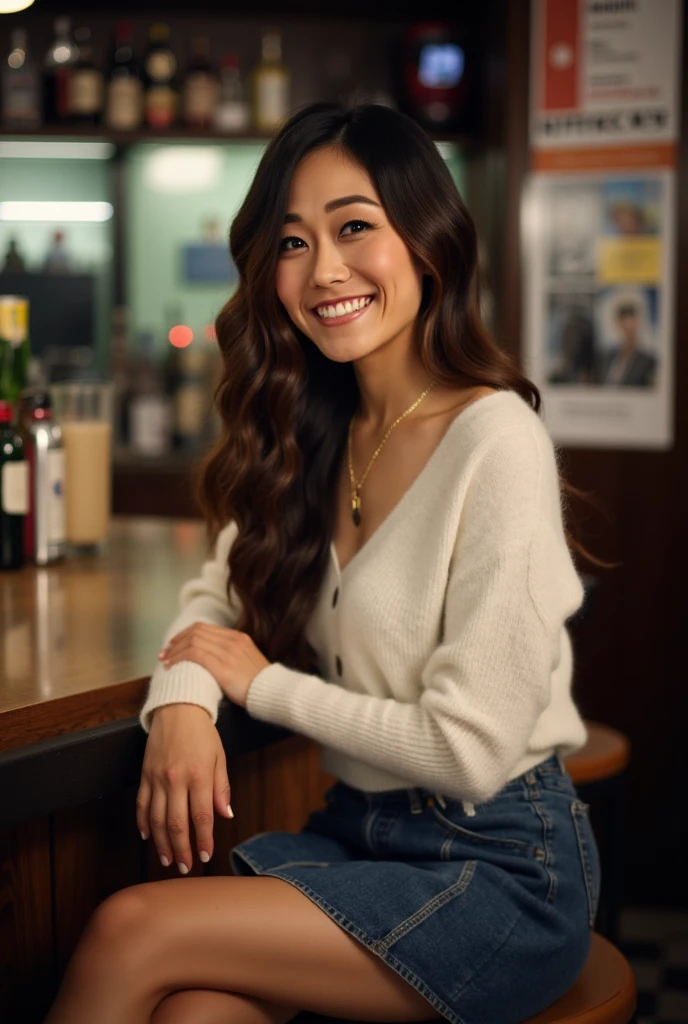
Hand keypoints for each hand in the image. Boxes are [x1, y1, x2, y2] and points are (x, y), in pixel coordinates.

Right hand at [137, 703, 233, 874]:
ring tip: (166, 859)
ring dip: (161, 843)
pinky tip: (148, 836)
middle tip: (184, 867)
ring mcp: (157, 778)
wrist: (178, 707)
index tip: (206, 855)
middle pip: (177, 823)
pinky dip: (144, 823)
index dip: (203, 840)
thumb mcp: (219, 757)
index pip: (202, 816)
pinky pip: (142, 804)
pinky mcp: (145, 774)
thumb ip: (221, 788)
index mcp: (198, 775)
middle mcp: (176, 779)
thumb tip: (226, 815)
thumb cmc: (202, 733)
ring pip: (157, 819)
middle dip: (181, 849)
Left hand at [159, 623, 270, 707]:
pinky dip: (180, 658)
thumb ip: (231, 656)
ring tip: (165, 660)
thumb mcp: (247, 662)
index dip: (185, 635)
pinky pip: (195, 654)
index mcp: (238, 637)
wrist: (273, 693)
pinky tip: (172, 666)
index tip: (175, 644)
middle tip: (165, 652)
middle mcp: (232, 640)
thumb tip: (211, 661)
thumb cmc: (259, 684)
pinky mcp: (222, 666)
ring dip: (175, 650)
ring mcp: (227, 652)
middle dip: (177, 641)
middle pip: (196, 632)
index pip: (204, 628)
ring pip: (192, 642)